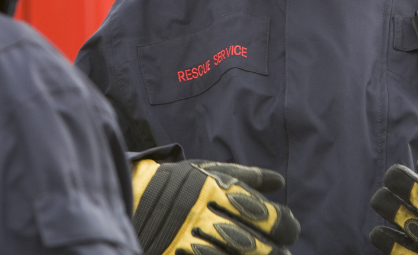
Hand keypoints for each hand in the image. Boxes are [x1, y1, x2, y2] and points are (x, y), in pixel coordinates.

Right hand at [132, 159, 299, 254]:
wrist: (127, 198)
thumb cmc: (175, 182)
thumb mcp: (208, 170)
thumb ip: (246, 176)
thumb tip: (280, 181)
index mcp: (219, 190)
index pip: (267, 214)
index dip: (286, 226)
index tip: (289, 232)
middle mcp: (208, 216)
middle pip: (256, 245)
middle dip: (274, 252)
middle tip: (282, 253)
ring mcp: (190, 242)